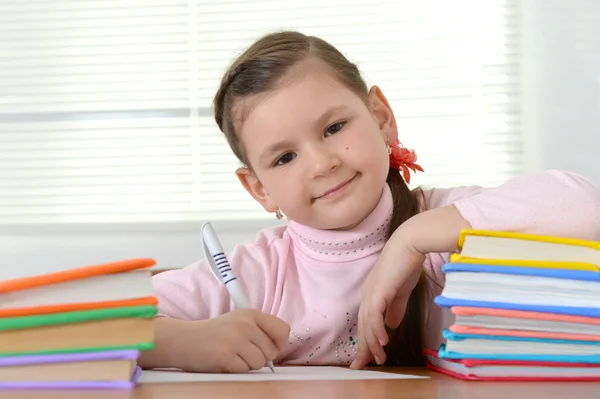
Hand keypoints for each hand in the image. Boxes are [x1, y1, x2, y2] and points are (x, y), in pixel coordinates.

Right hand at [152, 309, 289, 372]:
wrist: (184, 340)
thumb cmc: (214, 334)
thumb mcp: (238, 322)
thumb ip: (260, 331)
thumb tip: (278, 348)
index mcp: (251, 313)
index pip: (283, 330)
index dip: (278, 343)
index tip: (268, 346)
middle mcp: (244, 324)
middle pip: (271, 351)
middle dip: (260, 357)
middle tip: (242, 352)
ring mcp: (234, 339)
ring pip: (259, 363)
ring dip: (247, 365)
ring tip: (233, 355)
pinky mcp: (225, 356)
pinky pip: (244, 371)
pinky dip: (235, 370)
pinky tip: (224, 361)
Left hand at [351, 235, 424, 368]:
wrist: (411, 243)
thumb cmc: (406, 263)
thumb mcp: (401, 291)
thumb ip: (395, 308)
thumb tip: (391, 325)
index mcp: (372, 294)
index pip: (366, 322)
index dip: (366, 340)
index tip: (367, 357)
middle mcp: (368, 294)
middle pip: (362, 326)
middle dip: (363, 347)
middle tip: (362, 366)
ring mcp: (372, 292)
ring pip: (367, 323)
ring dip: (372, 343)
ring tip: (377, 359)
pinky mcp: (379, 290)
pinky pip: (375, 314)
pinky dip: (377, 329)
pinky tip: (382, 341)